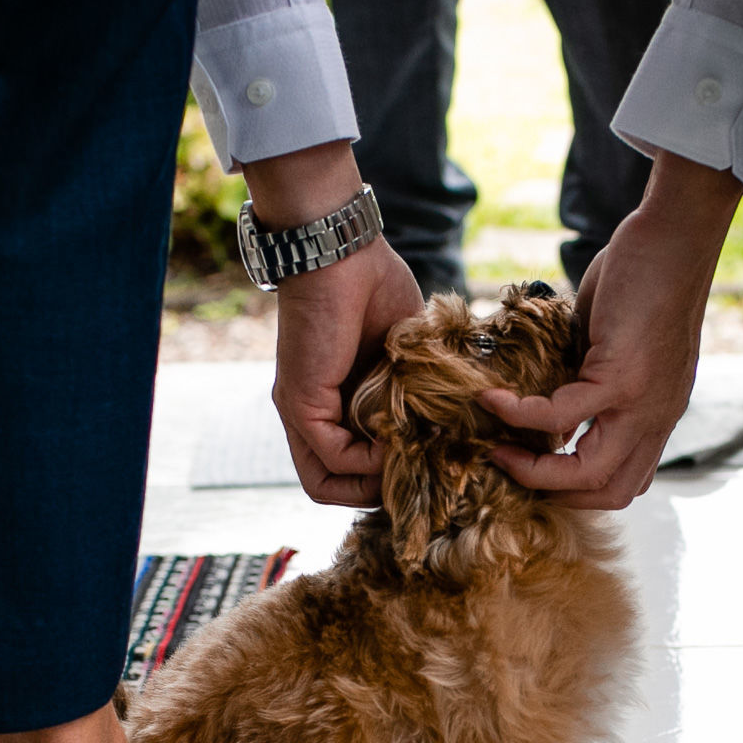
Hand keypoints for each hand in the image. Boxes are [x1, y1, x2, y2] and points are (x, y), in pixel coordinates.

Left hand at [271, 241, 422, 504]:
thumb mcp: (403, 352)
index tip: (422, 462)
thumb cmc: (372, 285)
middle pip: (331, 485)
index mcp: (331, 401)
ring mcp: (300, 412)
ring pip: (324, 483)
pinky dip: (368, 460)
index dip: (383, 476)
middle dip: (377, 492)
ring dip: (371, 484)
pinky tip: (397, 438)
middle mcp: (309, 414)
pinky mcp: (300, 403)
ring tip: (407, 462)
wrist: (340, 251)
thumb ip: (412, 388)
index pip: (346, 466)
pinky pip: (332, 456)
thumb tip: (441, 423)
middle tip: (416, 472)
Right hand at [479, 152, 742, 508]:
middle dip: (553, 492)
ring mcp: (644, 404)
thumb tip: (546, 386)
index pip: (625, 479)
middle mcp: (657, 419)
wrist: (676, 238)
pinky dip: (521, 414)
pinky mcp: (624, 378)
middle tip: (511, 466)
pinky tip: (493, 399)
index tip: (534, 465)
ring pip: (590, 474)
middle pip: (610, 493)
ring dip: (536, 471)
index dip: (578, 487)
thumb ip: (587, 372)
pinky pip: (562, 415)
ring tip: (497, 448)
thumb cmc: (646, 276)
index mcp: (657, 414)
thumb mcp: (616, 342)